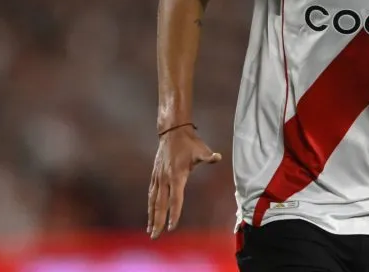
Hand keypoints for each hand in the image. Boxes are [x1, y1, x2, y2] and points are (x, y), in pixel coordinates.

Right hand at [147, 125, 220, 239]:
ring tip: (150, 230)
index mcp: (176, 175)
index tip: (171, 227)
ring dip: (151, 216)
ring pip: (153, 201)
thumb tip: (219, 157)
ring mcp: (158, 177)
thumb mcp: (200, 150)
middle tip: (155, 237)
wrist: (172, 131)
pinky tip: (150, 214)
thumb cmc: (189, 143)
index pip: (175, 199)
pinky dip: (150, 205)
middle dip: (158, 222)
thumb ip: (208, 157)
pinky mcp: (155, 175)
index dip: (174, 214)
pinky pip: (151, 193)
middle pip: (160, 205)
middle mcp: (165, 179)